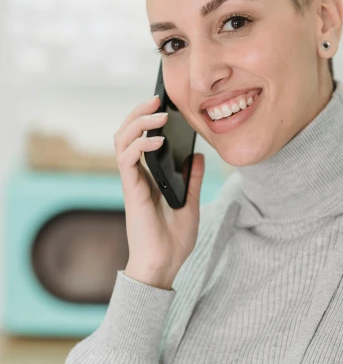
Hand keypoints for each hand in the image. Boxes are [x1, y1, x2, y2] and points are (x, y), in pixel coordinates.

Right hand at [113, 94, 204, 286]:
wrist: (165, 264)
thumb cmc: (174, 238)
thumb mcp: (192, 202)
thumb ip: (193, 178)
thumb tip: (199, 156)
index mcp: (149, 176)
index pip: (141, 139)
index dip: (147, 119)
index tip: (164, 105)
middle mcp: (137, 175)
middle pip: (127, 133)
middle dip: (139, 112)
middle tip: (157, 99)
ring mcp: (132, 181)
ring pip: (122, 140)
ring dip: (137, 122)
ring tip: (158, 114)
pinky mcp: (131, 190)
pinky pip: (127, 159)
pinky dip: (140, 144)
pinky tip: (159, 140)